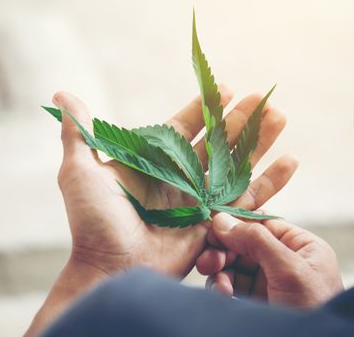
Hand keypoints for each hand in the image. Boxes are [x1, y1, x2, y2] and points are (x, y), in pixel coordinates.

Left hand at [55, 87, 294, 277]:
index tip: (224, 87)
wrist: (108, 266)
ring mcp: (200, 200)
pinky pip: (248, 199)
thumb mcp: (79, 171)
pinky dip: (271, 181)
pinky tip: (290, 160)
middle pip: (217, 141)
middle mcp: (180, 178)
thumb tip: (63, 94)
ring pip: (237, 164)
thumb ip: (79, 133)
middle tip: (264, 97)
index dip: (204, 107)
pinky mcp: (215, 222)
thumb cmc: (91, 222)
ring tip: (281, 116)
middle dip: (240, 119)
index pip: (184, 127)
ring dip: (260, 141)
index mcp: (154, 161)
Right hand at [196, 213, 343, 308]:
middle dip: (224, 251)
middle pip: (244, 244)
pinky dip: (222, 287)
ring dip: (220, 272)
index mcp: (302, 246)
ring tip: (219, 285)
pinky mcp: (258, 302)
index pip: (263, 224)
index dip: (236, 224)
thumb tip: (223, 219)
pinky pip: (233, 286)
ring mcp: (271, 283)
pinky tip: (223, 294)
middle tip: (209, 261)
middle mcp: (285, 261)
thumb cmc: (314, 311)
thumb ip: (257, 240)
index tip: (212, 228)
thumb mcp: (289, 270)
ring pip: (234, 265)